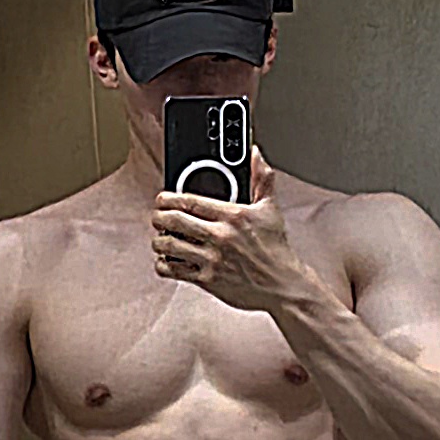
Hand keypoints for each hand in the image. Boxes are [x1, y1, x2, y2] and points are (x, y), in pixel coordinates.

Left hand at [150, 156, 310, 318]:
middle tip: (156, 217)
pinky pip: (174, 270)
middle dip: (158, 217)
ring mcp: (212, 259)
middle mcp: (220, 236)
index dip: (168, 198)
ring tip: (160, 239)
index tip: (162, 199)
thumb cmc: (276, 249)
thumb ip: (261, 178)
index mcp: (233, 215)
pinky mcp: (208, 280)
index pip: (190, 201)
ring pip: (169, 246)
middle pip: (174, 221)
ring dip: (158, 241)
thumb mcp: (270, 209)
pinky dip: (164, 264)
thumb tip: (255, 154)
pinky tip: (167, 260)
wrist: (283, 285)